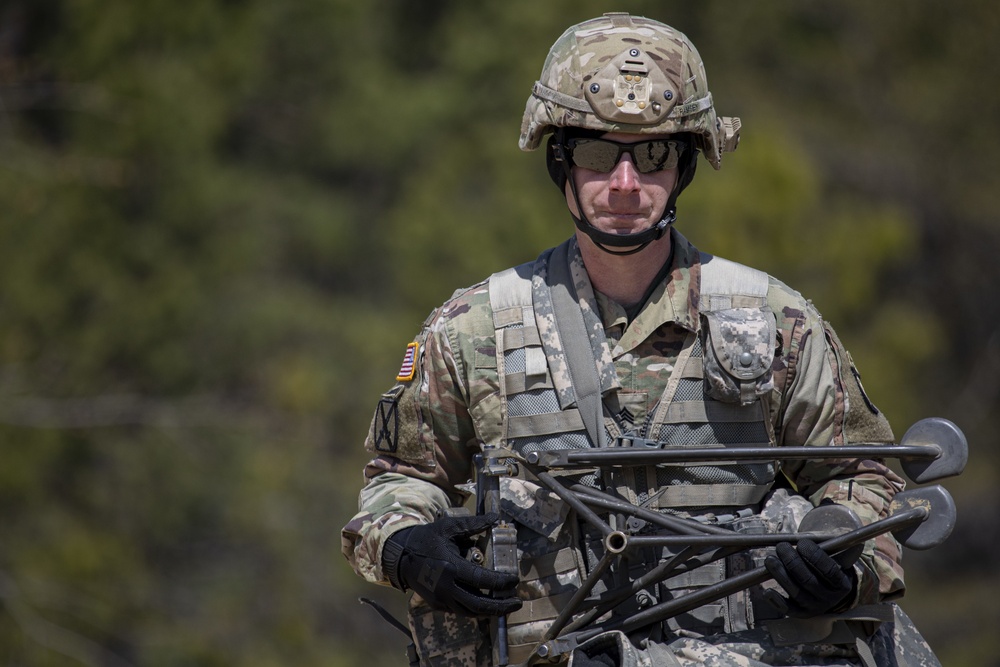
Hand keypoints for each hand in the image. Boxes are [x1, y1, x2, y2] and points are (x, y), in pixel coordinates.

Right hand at [385, 513, 521, 616]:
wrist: (400, 557)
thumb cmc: (426, 539)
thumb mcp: (448, 528)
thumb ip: (473, 525)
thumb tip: (495, 518)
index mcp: (451, 567)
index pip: (482, 579)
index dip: (501, 582)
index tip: (515, 580)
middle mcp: (446, 587)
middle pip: (479, 604)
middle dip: (501, 606)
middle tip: (517, 602)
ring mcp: (441, 599)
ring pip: (471, 612)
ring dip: (491, 611)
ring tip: (507, 606)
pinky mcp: (438, 605)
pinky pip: (461, 611)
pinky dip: (476, 610)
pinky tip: (488, 605)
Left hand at [764, 539, 857, 616]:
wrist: (829, 589)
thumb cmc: (830, 566)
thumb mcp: (837, 558)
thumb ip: (837, 550)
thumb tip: (847, 543)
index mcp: (842, 584)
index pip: (829, 571)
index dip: (815, 557)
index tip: (803, 543)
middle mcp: (829, 599)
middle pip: (809, 581)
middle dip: (793, 562)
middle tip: (781, 547)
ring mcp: (814, 607)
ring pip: (796, 593)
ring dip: (781, 575)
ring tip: (770, 560)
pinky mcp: (800, 613)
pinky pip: (788, 609)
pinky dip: (776, 601)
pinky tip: (767, 591)